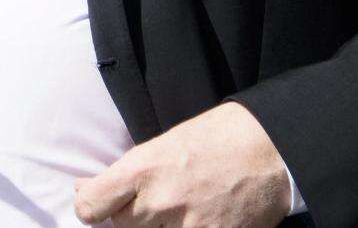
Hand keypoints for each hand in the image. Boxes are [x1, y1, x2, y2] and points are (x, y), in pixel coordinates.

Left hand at [73, 101, 290, 227]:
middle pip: (120, 226)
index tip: (96, 203)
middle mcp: (160, 202)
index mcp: (143, 169)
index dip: (89, 206)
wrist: (270, 150)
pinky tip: (200, 218)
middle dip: (131, 214)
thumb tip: (87, 191)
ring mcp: (187, 227)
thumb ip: (127, 172)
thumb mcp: (164, 143)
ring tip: (180, 206)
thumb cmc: (217, 139)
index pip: (91, 206)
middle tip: (152, 199)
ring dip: (159, 226)